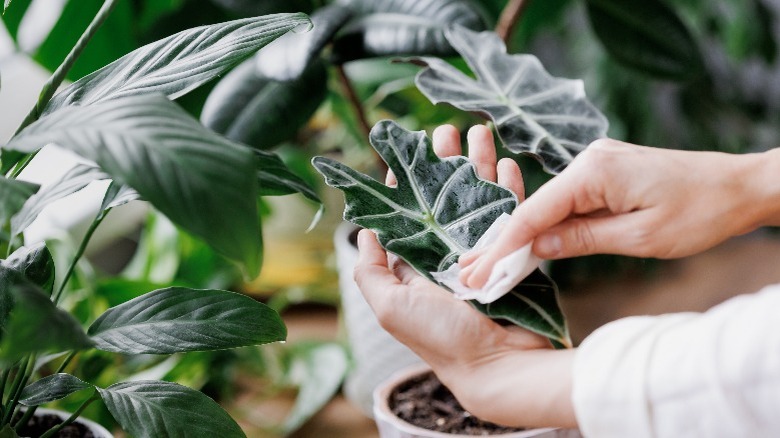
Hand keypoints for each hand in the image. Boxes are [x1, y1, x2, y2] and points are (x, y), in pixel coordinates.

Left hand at [354, 125, 575, 427]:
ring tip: (479, 130)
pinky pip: (514, 213)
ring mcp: (485, 251)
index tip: (406, 148)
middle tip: (445, 129)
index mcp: (419, 261)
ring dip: (481, 163)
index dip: (408, 180)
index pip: (411, 211)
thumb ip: (370, 271)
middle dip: (446, 160)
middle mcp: (450, 252)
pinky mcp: (515, 254)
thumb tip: (363, 231)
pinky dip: (512, 187)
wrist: (496, 365)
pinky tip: (509, 163)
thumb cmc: (440, 337)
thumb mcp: (390, 306)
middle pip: (447, 195)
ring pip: (481, 196)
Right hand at [460, 138, 777, 288]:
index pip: (534, 212)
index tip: (478, 271)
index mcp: (594, 171)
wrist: (741, 186)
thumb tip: (536, 247)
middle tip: (472, 271)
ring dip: (526, 234)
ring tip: (493, 262)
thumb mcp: (639, 237)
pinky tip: (532, 245)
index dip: (503, 244)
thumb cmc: (700, 212)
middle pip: (536, 206)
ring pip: (550, 204)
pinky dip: (551, 224)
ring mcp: (597, 163)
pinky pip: (569, 201)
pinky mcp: (606, 173)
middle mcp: (588, 159)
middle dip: (505, 241)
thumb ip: (582, 239)